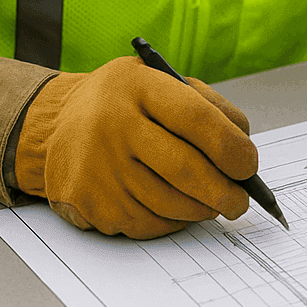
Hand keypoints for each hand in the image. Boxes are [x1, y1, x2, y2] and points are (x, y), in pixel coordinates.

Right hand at [15, 56, 256, 239]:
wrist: (57, 123)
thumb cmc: (126, 103)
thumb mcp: (163, 82)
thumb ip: (209, 106)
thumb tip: (244, 147)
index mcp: (138, 87)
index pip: (197, 118)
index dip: (231, 147)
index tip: (249, 166)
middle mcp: (112, 125)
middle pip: (184, 170)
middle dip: (225, 192)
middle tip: (241, 202)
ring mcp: (97, 166)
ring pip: (168, 205)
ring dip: (201, 211)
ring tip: (213, 204)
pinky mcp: (86, 202)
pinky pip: (144, 223)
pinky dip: (170, 222)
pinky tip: (175, 209)